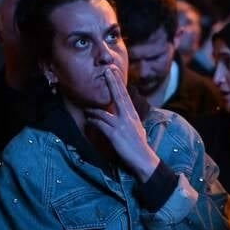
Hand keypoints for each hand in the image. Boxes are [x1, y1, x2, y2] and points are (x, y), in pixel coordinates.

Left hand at [85, 66, 161, 181]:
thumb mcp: (137, 128)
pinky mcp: (115, 134)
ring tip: (85, 108)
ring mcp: (121, 125)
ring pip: (103, 112)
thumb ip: (130, 119)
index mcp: (133, 115)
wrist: (143, 160)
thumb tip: (126, 113)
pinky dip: (93, 121)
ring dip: (92, 110)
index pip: (125, 95)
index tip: (114, 71)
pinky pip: (100, 124)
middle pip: (118, 96)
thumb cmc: (139, 146)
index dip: (118, 82)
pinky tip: (89, 121)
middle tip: (107, 69)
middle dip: (112, 82)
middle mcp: (128, 117)